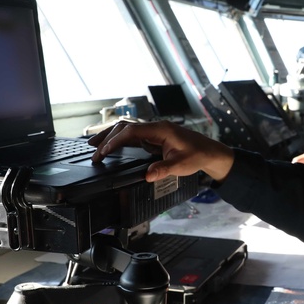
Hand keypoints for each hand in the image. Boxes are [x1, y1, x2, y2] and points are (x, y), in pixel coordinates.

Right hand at [89, 120, 234, 181]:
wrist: (209, 152)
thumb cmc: (197, 155)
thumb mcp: (181, 165)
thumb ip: (163, 169)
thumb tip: (147, 175)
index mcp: (160, 130)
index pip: (131, 132)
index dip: (115, 141)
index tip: (103, 151)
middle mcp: (155, 127)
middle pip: (125, 127)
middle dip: (107, 138)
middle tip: (94, 152)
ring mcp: (154, 131)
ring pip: (127, 130)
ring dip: (111, 136)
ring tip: (94, 146)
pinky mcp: (154, 137)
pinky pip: (133, 136)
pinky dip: (120, 140)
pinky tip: (112, 147)